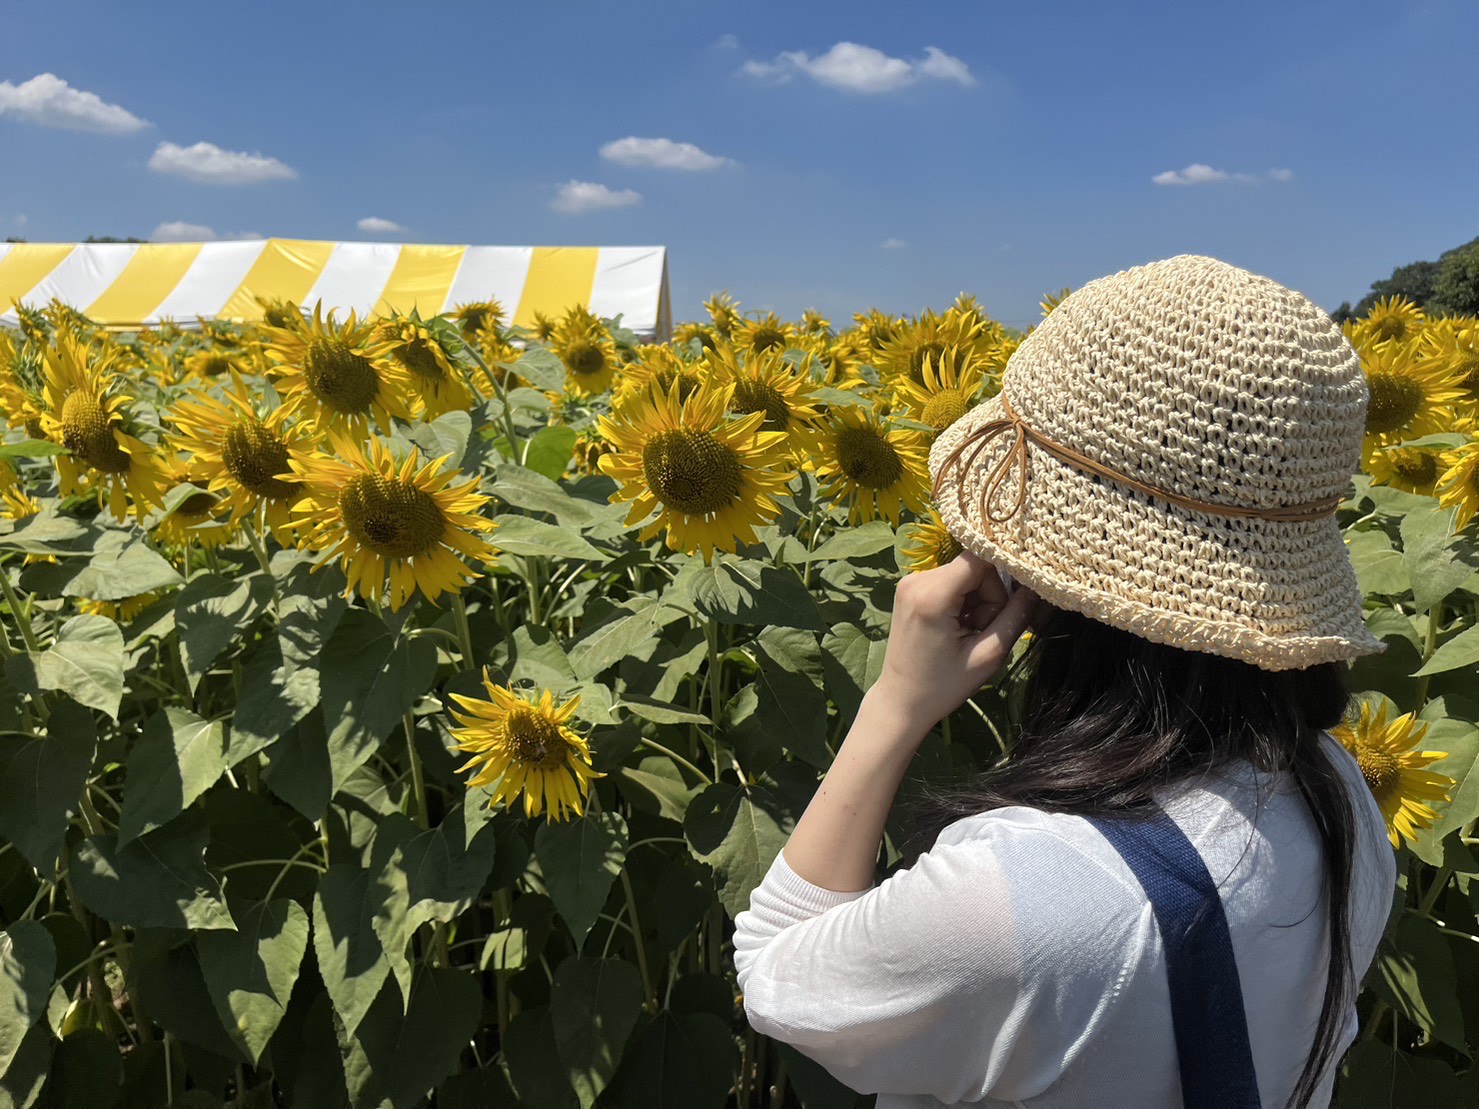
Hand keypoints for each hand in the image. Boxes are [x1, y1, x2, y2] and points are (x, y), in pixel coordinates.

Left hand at [871, 550, 1039, 732]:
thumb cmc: (943, 686)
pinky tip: (956, 627)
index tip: (1017, 592)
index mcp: (932, 595)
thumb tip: (1036, 585)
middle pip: (975, 567)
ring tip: (967, 632)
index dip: (1004, 569)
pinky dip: (962, 601)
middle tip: (981, 631)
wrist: (901, 700)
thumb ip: (1015, 617)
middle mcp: (916, 579)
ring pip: (966, 574)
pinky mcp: (911, 588)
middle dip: (989, 597)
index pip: (979, 556)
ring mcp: (911, 582)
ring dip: (977, 601)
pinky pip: (952, 581)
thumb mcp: (988, 656)